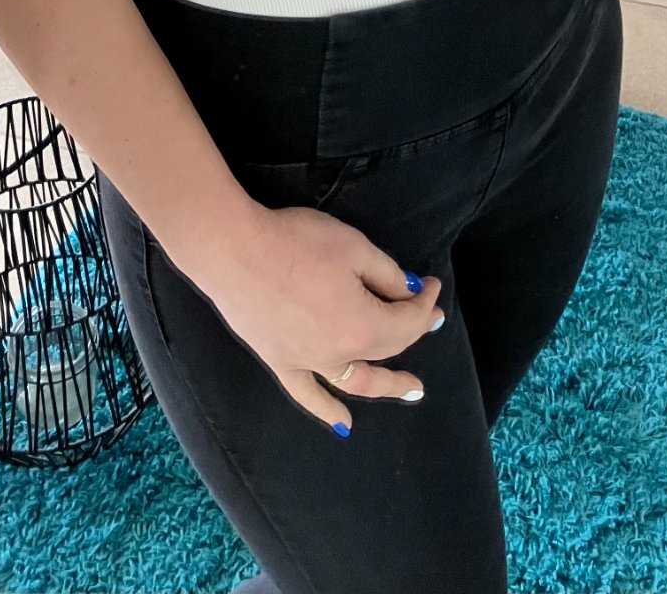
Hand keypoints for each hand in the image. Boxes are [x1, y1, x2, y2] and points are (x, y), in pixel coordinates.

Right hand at [205, 202, 443, 435]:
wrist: (235, 251)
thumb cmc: (297, 242)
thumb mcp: (354, 247)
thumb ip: (387, 274)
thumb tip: (410, 291)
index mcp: (364, 325)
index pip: (407, 320)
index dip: (424, 303)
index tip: (431, 284)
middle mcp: (340, 354)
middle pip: (387, 348)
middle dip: (413, 329)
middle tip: (428, 315)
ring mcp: (308, 363)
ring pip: (358, 381)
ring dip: (388, 385)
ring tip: (412, 390)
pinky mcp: (280, 361)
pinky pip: (308, 395)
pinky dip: (327, 410)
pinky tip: (344, 424)